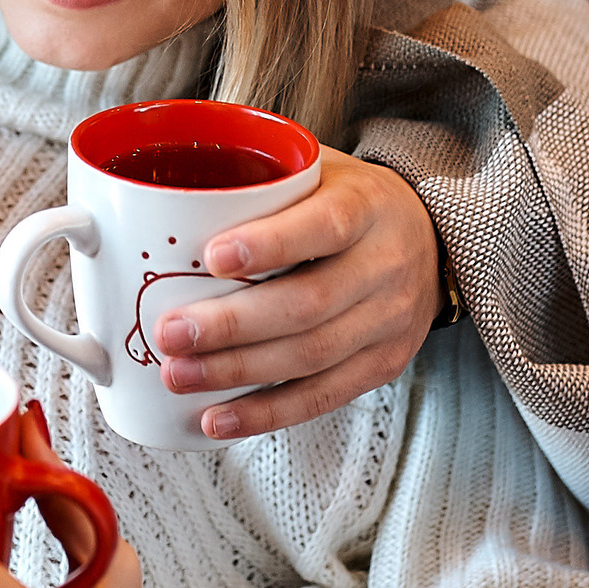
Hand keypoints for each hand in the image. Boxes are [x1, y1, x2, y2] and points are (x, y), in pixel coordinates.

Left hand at [155, 147, 440, 438]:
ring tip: (179, 374)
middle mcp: (385, 266)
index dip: (269, 245)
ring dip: (237, 372)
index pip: (324, 226)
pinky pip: (320, 397)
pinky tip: (218, 418)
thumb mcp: (316, 169)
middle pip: (308, 303)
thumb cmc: (349, 201)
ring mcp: (388, 322)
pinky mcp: (381, 366)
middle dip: (231, 325)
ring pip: (310, 357)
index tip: (212, 256)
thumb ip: (258, 179)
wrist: (428, 239)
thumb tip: (160, 196)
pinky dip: (264, 412)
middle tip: (170, 332)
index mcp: (366, 207)